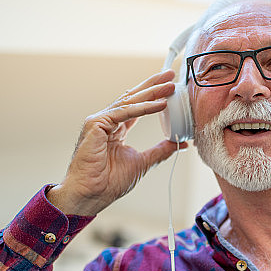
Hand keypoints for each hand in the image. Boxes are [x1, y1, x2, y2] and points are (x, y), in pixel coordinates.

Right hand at [47, 70, 186, 215]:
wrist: (91, 194)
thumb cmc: (109, 182)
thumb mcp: (142, 162)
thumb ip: (160, 150)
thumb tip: (180, 143)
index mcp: (116, 129)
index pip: (136, 106)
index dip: (153, 96)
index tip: (170, 87)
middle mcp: (107, 122)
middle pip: (133, 98)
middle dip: (153, 86)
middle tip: (170, 75)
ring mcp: (100, 121)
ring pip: (129, 102)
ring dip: (151, 93)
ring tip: (170, 86)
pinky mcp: (96, 124)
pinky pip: (123, 113)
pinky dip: (143, 108)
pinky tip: (159, 103)